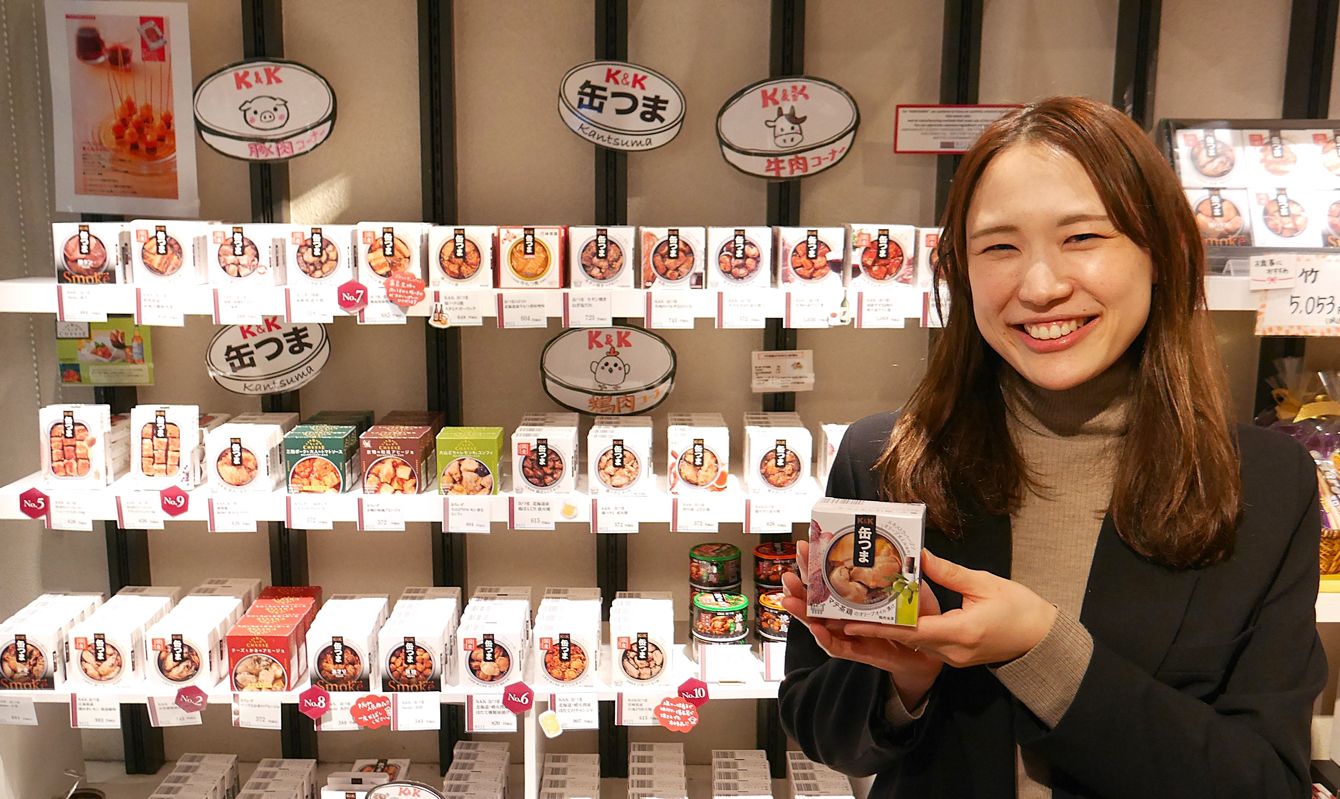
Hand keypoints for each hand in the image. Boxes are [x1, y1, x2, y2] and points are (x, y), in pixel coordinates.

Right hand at [781, 540, 942, 707]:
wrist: (929, 648)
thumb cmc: (917, 617)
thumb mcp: (913, 591)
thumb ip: (909, 574)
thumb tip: (914, 551)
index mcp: (855, 593)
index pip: (828, 575)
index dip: (815, 562)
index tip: (806, 545)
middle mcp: (846, 612)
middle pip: (815, 598)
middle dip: (799, 585)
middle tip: (788, 574)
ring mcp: (849, 632)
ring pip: (817, 622)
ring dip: (802, 612)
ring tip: (789, 600)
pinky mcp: (858, 650)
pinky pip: (837, 647)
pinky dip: (825, 639)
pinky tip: (817, 628)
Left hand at [842, 549, 1057, 667]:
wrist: (1042, 639)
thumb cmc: (1019, 608)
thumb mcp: (983, 583)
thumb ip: (947, 571)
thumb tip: (920, 554)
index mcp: (959, 633)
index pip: (910, 630)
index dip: (878, 626)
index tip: (850, 621)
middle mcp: (951, 650)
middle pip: (905, 637)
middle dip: (874, 626)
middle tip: (844, 614)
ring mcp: (952, 657)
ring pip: (912, 641)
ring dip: (887, 629)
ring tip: (858, 614)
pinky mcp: (954, 655)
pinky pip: (923, 644)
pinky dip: (904, 631)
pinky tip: (889, 616)